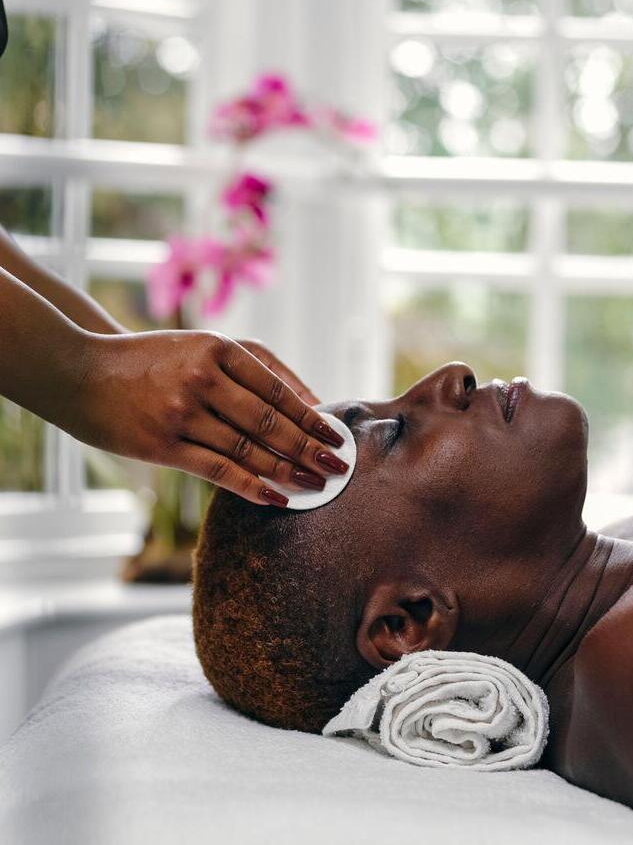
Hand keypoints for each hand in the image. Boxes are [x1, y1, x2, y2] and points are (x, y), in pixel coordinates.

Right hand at [65, 330, 347, 505]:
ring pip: (246, 449)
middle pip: (268, 421)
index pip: (276, 390)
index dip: (310, 417)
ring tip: (317, 485)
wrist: (81, 372)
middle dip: (309, 447)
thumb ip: (256, 367)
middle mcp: (201, 379)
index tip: (337, 436)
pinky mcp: (162, 446)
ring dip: (287, 471)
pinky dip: (252, 486)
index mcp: (216, 349)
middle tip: (339, 467)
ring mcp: (180, 413)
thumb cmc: (153, 360)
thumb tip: (311, 401)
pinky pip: (217, 470)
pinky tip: (278, 497)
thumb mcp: (202, 347)